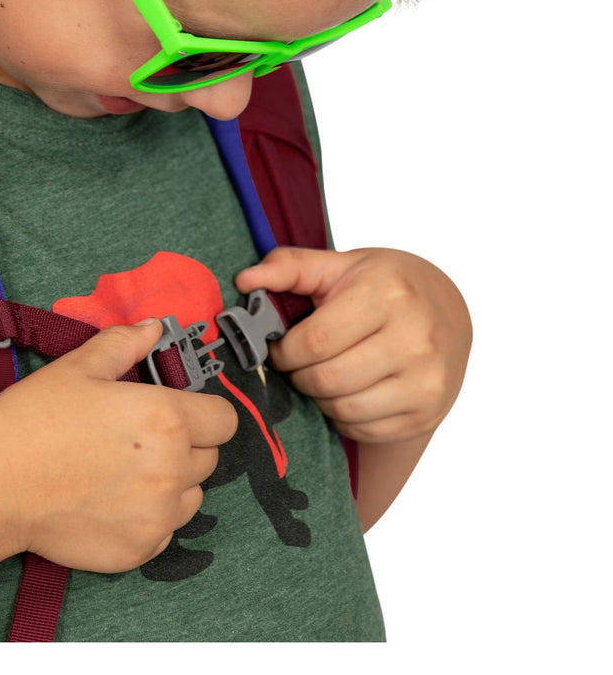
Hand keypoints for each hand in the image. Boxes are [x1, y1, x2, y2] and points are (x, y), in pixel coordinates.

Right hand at [0, 319, 237, 578]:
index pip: (225, 420)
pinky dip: (149, 518)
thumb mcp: (79, 368)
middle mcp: (173, 469)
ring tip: (127, 473)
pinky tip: (112, 503)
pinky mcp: (140, 550)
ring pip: (191, 495)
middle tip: (142, 440)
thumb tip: (153, 328)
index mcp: (167, 419)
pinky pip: (165, 530)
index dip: (207, 412)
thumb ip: (125, 344)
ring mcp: (158, 515)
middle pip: (210, 457)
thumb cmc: (33, 421)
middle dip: (186, 445)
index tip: (184, 412)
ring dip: (172, 483)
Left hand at [236, 247, 471, 443]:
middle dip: (299, 376)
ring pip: (344, 409)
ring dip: (320, 398)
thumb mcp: (342, 266)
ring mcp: (426, 380)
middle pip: (327, 379)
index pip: (315, 341)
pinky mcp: (427, 412)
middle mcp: (415, 338)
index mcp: (389, 295)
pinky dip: (344, 417)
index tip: (280, 347)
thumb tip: (245, 280)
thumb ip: (291, 267)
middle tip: (299, 365)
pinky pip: (364, 428)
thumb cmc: (386, 286)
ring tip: (323, 376)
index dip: (285, 351)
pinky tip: (348, 392)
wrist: (449, 313)